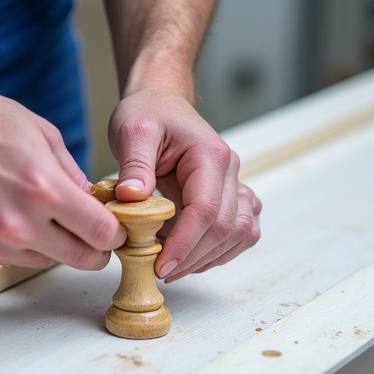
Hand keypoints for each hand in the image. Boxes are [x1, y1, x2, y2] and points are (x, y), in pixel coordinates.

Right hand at [0, 87, 125, 269]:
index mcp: (43, 189)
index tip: (114, 230)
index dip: (114, 233)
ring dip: (54, 245)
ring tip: (41, 214)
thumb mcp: (45, 136)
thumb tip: (96, 205)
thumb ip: (74, 177)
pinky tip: (6, 212)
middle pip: (81, 259)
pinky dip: (19, 243)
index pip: (101, 234)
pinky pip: (12, 257)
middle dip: (95, 249)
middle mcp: (17, 224)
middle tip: (93, 236)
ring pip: (46, 261)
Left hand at [109, 86, 261, 281]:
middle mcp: (229, 171)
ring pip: (240, 234)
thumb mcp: (133, 131)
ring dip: (209, 258)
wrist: (160, 101)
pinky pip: (240, 231)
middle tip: (161, 272)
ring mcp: (233, 185)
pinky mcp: (229, 196)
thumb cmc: (148, 113)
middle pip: (225, 228)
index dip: (185, 243)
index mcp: (210, 155)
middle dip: (193, 257)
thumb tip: (133, 198)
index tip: (161, 264)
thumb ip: (135, 164)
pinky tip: (192, 257)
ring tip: (174, 267)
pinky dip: (220, 250)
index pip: (206, 210)